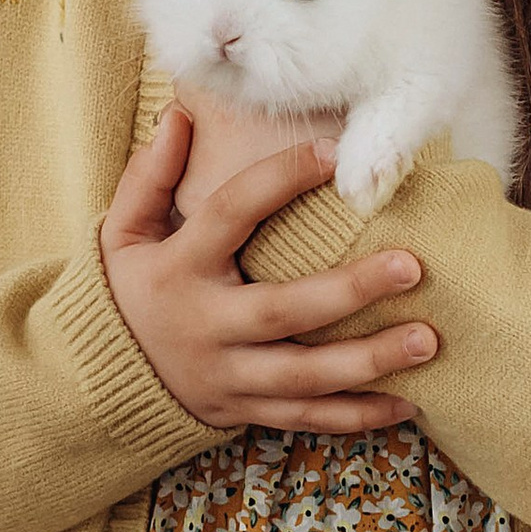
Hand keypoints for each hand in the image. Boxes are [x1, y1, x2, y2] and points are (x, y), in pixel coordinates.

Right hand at [99, 107, 435, 434]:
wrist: (102, 382)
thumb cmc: (130, 291)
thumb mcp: (122, 232)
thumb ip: (149, 176)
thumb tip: (179, 113)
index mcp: (180, 268)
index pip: (231, 213)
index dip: (279, 180)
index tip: (333, 152)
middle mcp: (206, 326)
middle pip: (282, 310)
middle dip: (350, 290)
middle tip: (412, 266)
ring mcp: (229, 376)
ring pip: (305, 375)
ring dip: (370, 360)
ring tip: (428, 340)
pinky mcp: (246, 410)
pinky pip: (308, 418)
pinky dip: (358, 416)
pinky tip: (408, 404)